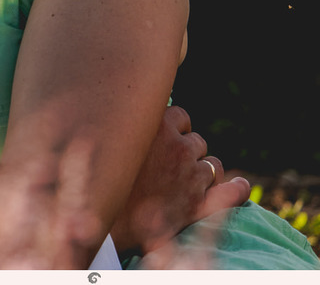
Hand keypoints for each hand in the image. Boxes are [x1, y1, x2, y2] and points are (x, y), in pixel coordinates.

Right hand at [109, 105, 249, 258]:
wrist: (101, 227)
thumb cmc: (98, 181)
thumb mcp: (109, 142)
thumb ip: (129, 125)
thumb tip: (138, 109)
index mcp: (156, 127)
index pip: (180, 115)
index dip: (172, 129)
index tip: (160, 139)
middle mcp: (179, 148)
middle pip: (195, 141)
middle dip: (184, 151)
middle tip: (163, 167)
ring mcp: (194, 176)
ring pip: (213, 164)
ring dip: (201, 171)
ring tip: (180, 185)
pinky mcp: (201, 205)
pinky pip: (233, 191)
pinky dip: (237, 188)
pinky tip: (238, 186)